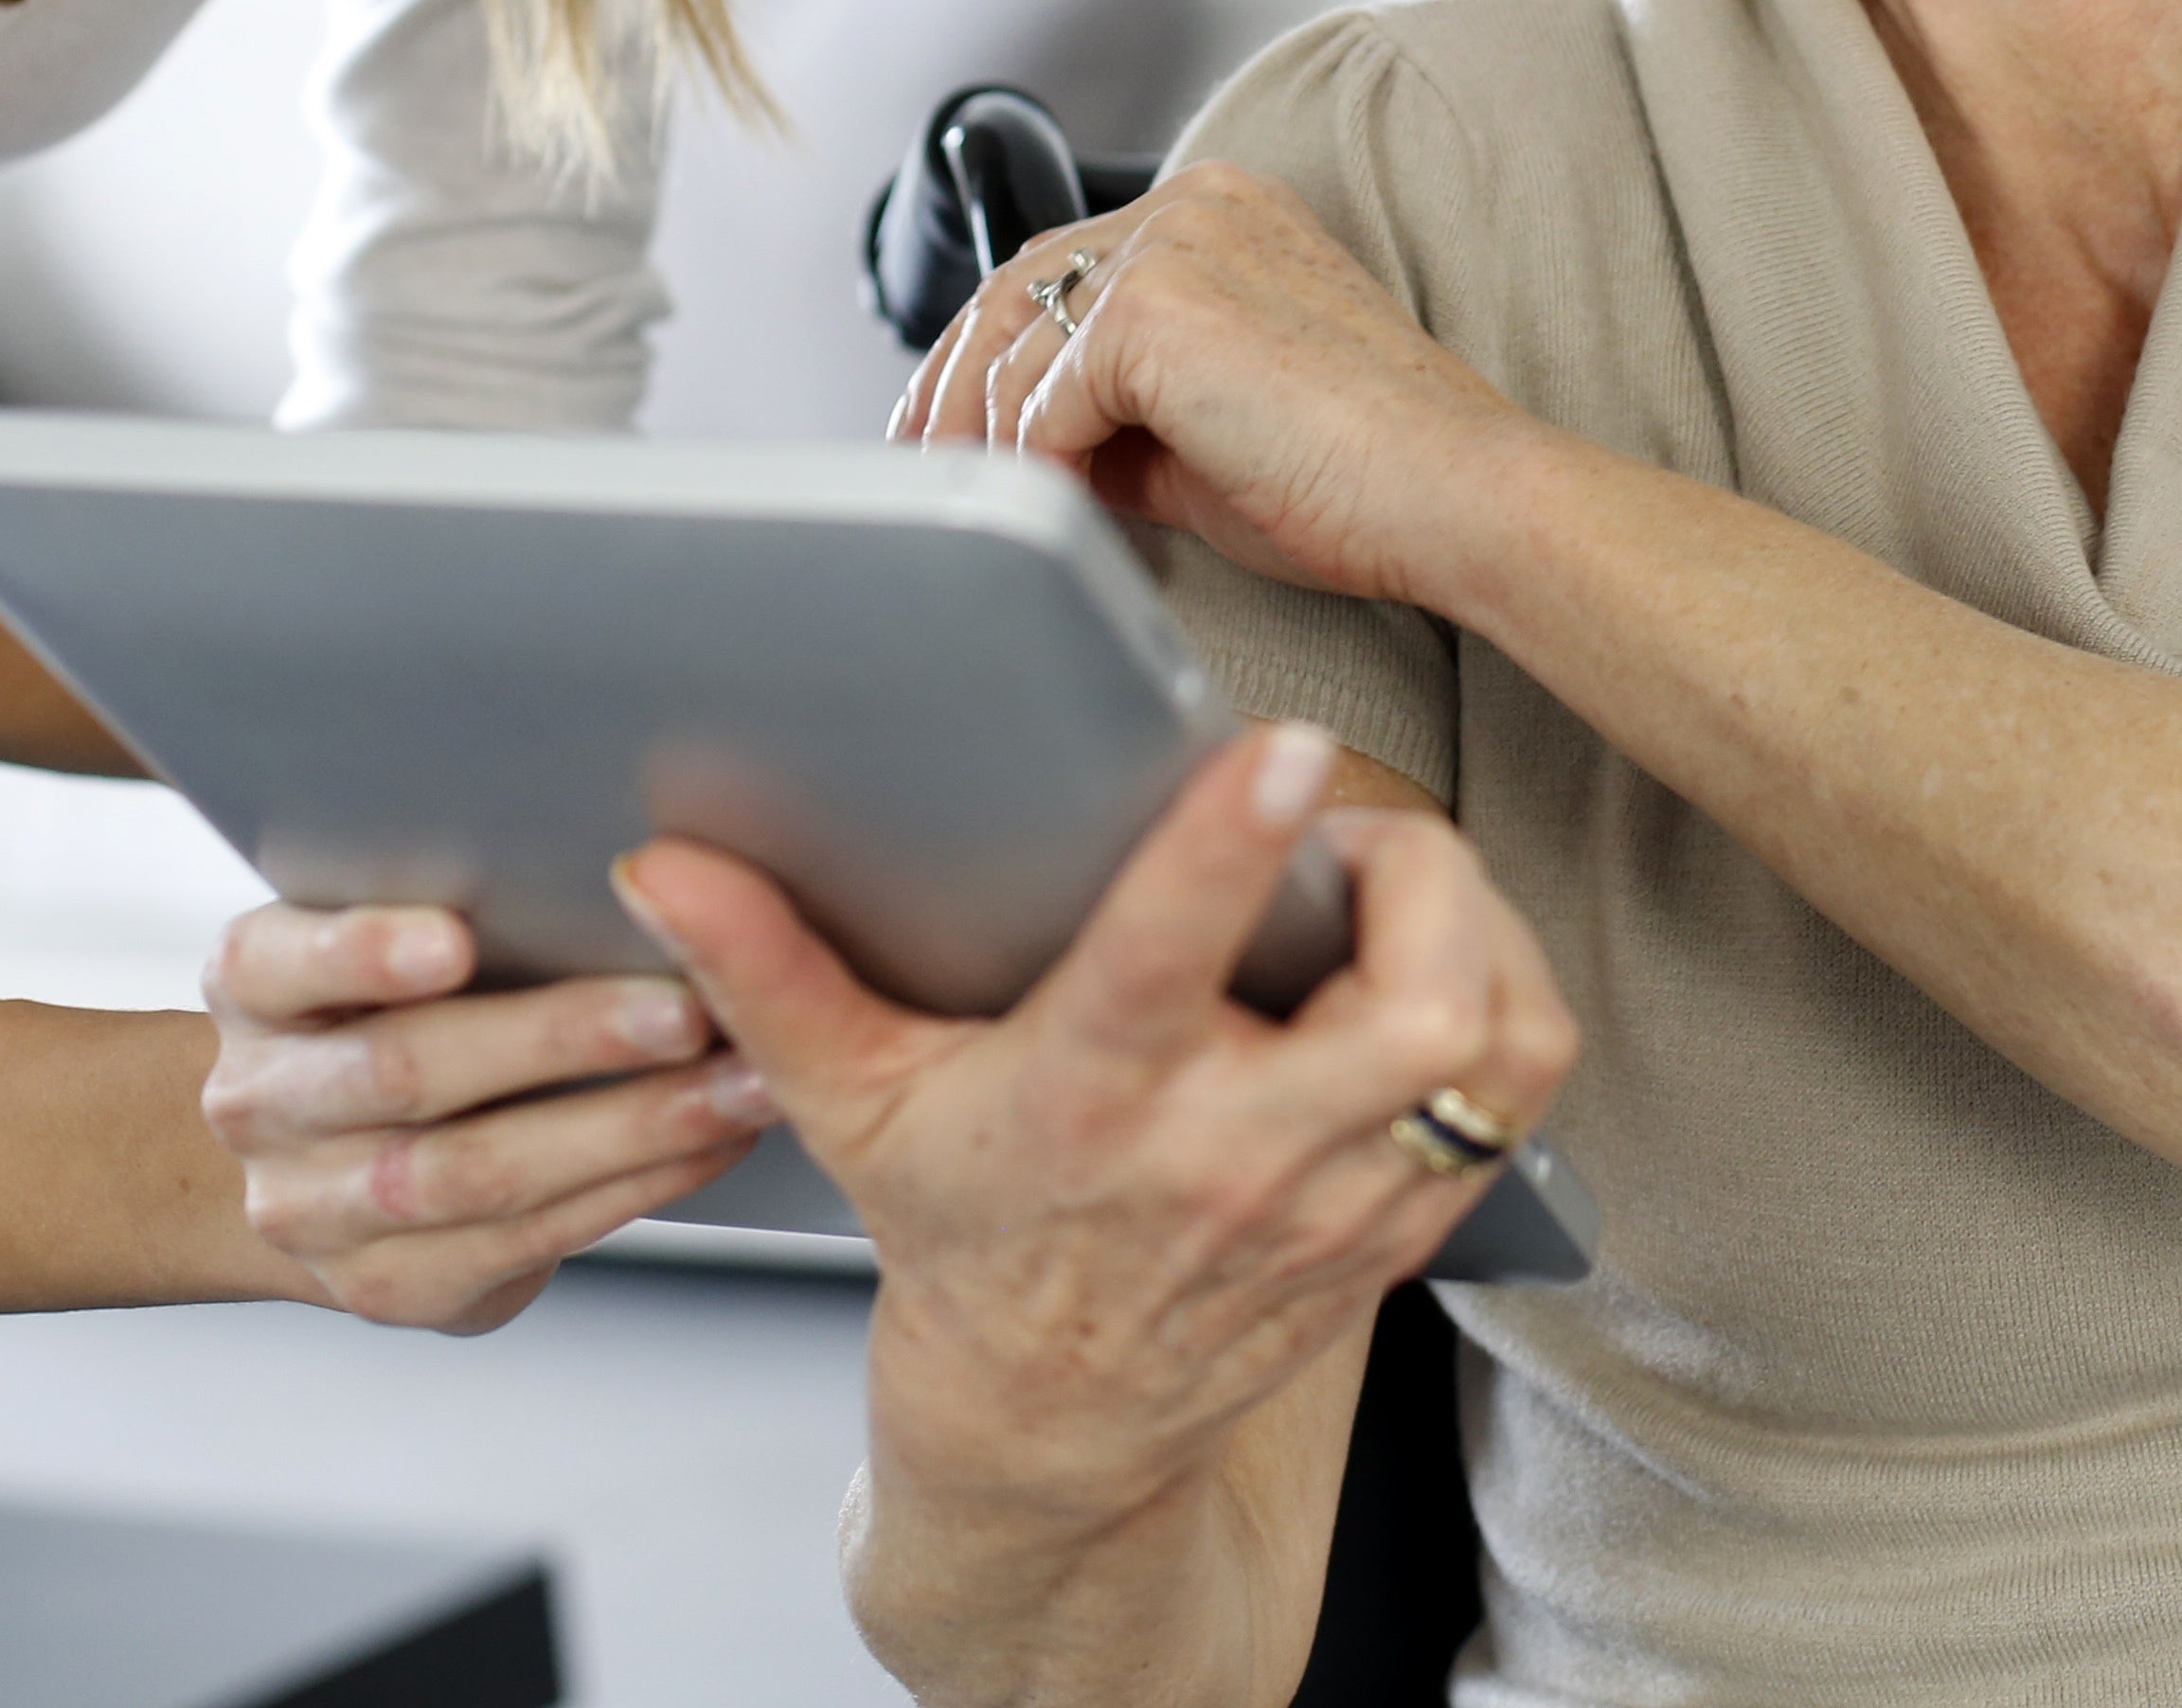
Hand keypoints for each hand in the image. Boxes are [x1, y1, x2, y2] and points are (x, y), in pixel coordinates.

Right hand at [198, 903, 784, 1332]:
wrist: (313, 1158)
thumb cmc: (383, 1009)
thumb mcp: (377, 936)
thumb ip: (454, 895)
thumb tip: (633, 851)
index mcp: (254, 986)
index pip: (281, 961)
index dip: (363, 950)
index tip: (457, 936)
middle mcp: (265, 1103)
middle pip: (406, 1071)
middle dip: (563, 1037)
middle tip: (689, 1006)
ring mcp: (319, 1211)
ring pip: (479, 1171)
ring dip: (631, 1126)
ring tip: (742, 1081)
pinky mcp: (395, 1285)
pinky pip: (527, 1236)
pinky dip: (634, 1185)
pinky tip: (713, 1141)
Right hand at [626, 723, 1578, 1535]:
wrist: (1051, 1432)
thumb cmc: (964, 1234)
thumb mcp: (854, 1104)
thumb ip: (770, 972)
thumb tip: (662, 868)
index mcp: (1092, 1100)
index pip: (1167, 964)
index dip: (1228, 850)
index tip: (1277, 749)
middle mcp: (1233, 1155)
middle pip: (1407, 1014)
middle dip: (1414, 878)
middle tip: (1349, 823)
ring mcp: (1338, 1199)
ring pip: (1493, 1045)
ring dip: (1478, 933)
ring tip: (1399, 883)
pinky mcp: (1403, 1220)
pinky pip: (1518, 1093)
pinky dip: (1507, 1003)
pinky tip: (1438, 959)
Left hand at [893, 165, 1521, 608]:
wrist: (1457, 497)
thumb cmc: (1366, 479)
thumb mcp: (1213, 433)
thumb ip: (1121, 415)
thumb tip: (1034, 451)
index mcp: (1218, 211)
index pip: (1059, 267)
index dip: (986, 353)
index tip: (949, 430)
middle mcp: (1191, 205)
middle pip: (1013, 289)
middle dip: (950, 389)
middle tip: (922, 473)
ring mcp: (1171, 245)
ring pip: (1013, 344)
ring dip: (983, 439)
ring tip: (985, 516)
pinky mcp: (1154, 307)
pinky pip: (1042, 396)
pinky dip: (1032, 461)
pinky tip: (1054, 513)